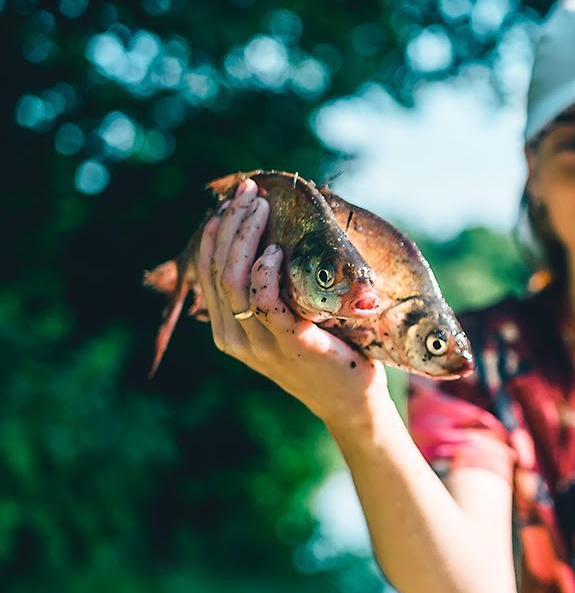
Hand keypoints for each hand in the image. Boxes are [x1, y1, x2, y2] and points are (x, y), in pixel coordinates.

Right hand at [196, 178, 387, 422]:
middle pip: (218, 269)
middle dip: (230, 224)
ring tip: (260, 208)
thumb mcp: (284, 323)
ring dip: (245, 236)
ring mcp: (260, 343)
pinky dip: (265, 271)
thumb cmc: (322, 353)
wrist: (348, 401)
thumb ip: (267, 295)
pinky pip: (265, 301)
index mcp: (228, 330)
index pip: (207, 272)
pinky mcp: (290, 343)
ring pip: (235, 280)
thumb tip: (267, 242)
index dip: (216, 232)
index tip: (234, 199)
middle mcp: (235, 337)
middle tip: (249, 192)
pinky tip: (273, 250)